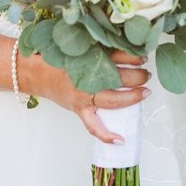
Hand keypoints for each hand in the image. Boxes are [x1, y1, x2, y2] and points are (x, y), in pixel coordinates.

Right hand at [22, 49, 149, 144]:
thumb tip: (126, 46)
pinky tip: (121, 140)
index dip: (134, 57)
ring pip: (113, 100)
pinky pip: (93, 126)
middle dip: (138, 76)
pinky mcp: (79, 109)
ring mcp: (83, 96)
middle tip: (146, 74)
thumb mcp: (81, 49)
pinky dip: (107, 135)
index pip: (117, 56)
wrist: (39, 74)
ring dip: (133, 97)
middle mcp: (87, 78)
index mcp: (89, 59)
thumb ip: (100, 49)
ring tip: (145, 92)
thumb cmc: (61, 61)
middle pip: (119, 78)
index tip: (143, 57)